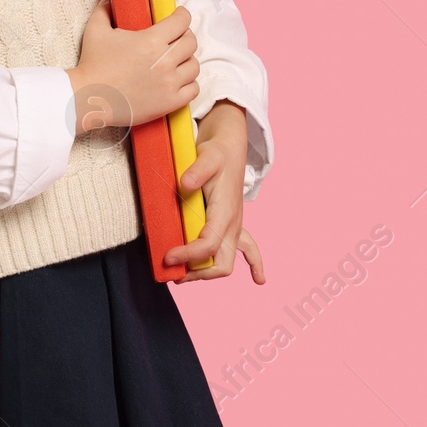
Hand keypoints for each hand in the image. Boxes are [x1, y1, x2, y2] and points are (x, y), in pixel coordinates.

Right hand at [66, 0, 199, 131]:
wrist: (88, 98)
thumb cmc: (92, 64)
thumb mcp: (95, 31)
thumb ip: (104, 12)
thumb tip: (108, 2)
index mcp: (151, 40)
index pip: (182, 22)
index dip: (182, 16)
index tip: (179, 16)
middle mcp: (164, 61)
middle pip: (191, 43)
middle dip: (185, 37)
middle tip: (177, 38)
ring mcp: (169, 83)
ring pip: (194, 66)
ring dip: (187, 61)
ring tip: (178, 61)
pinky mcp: (169, 102)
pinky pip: (193, 90)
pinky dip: (189, 84)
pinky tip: (179, 81)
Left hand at [165, 101, 265, 283]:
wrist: (230, 146)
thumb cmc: (218, 152)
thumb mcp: (207, 156)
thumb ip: (197, 170)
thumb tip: (185, 183)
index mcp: (225, 212)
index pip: (208, 245)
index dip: (188, 255)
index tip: (167, 256)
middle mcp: (233, 224)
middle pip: (221, 264)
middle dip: (198, 274)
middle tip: (173, 272)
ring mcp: (235, 226)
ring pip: (227, 261)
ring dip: (207, 273)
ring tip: (182, 276)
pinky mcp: (232, 225)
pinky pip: (249, 250)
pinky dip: (255, 264)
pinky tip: (259, 279)